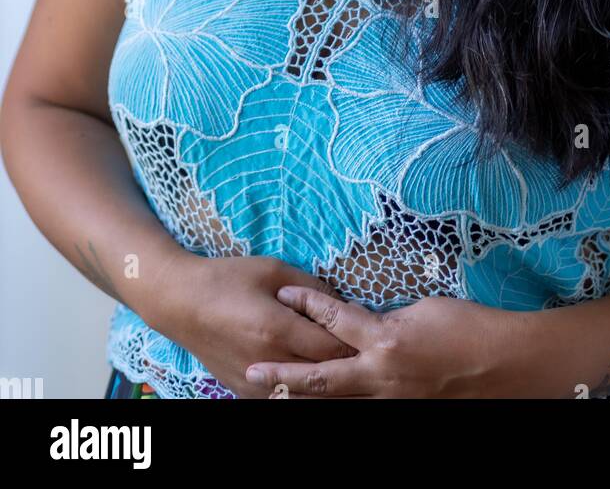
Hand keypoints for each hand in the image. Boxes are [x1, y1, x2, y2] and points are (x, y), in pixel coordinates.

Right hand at [143, 252, 357, 398]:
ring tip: (339, 367)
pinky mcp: (243, 394)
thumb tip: (343, 303)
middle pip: (322, 376)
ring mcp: (254, 383)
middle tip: (362, 353)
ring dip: (323, 383)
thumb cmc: (227, 279)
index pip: (332, 348)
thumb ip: (312, 288)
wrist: (181, 302)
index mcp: (277, 330)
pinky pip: (282, 400)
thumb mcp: (273, 270)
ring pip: (304, 396)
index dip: (355, 342)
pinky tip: (311, 378)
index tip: (369, 334)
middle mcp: (268, 362)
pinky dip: (300, 392)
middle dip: (345, 366)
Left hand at [245, 287, 529, 398]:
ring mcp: (389, 401)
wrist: (503, 364)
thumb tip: (364, 325)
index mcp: (384, 341)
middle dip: (282, 375)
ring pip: (336, 401)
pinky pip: (362, 407)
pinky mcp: (401, 411)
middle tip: (251, 371)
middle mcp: (379, 376)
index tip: (284, 294)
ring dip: (305, 396)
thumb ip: (385, 321)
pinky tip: (326, 400)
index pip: (334, 318)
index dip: (307, 304)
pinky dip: (341, 404)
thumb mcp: (420, 311)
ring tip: (273, 393)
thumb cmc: (467, 327)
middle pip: (319, 378)